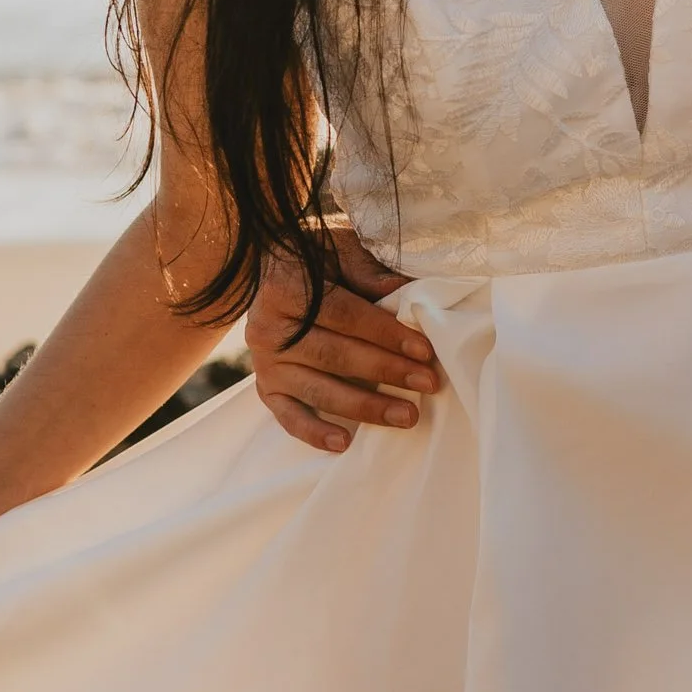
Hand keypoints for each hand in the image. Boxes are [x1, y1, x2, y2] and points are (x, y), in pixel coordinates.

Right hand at [246, 233, 441, 453]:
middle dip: (386, 370)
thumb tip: (406, 295)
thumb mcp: (341, 248)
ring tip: (407, 416)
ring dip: (365, 406)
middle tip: (428, 383)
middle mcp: (267, 328)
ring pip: (317, 389)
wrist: (273, 269)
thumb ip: (369, 272)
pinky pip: (288, 416)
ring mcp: (264, 362)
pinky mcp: (266, 387)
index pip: (343, 315)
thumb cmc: (317, 258)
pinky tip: (344, 443)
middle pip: (334, 355)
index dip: (385, 333)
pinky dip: (314, 432)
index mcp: (285, 288)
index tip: (424, 350)